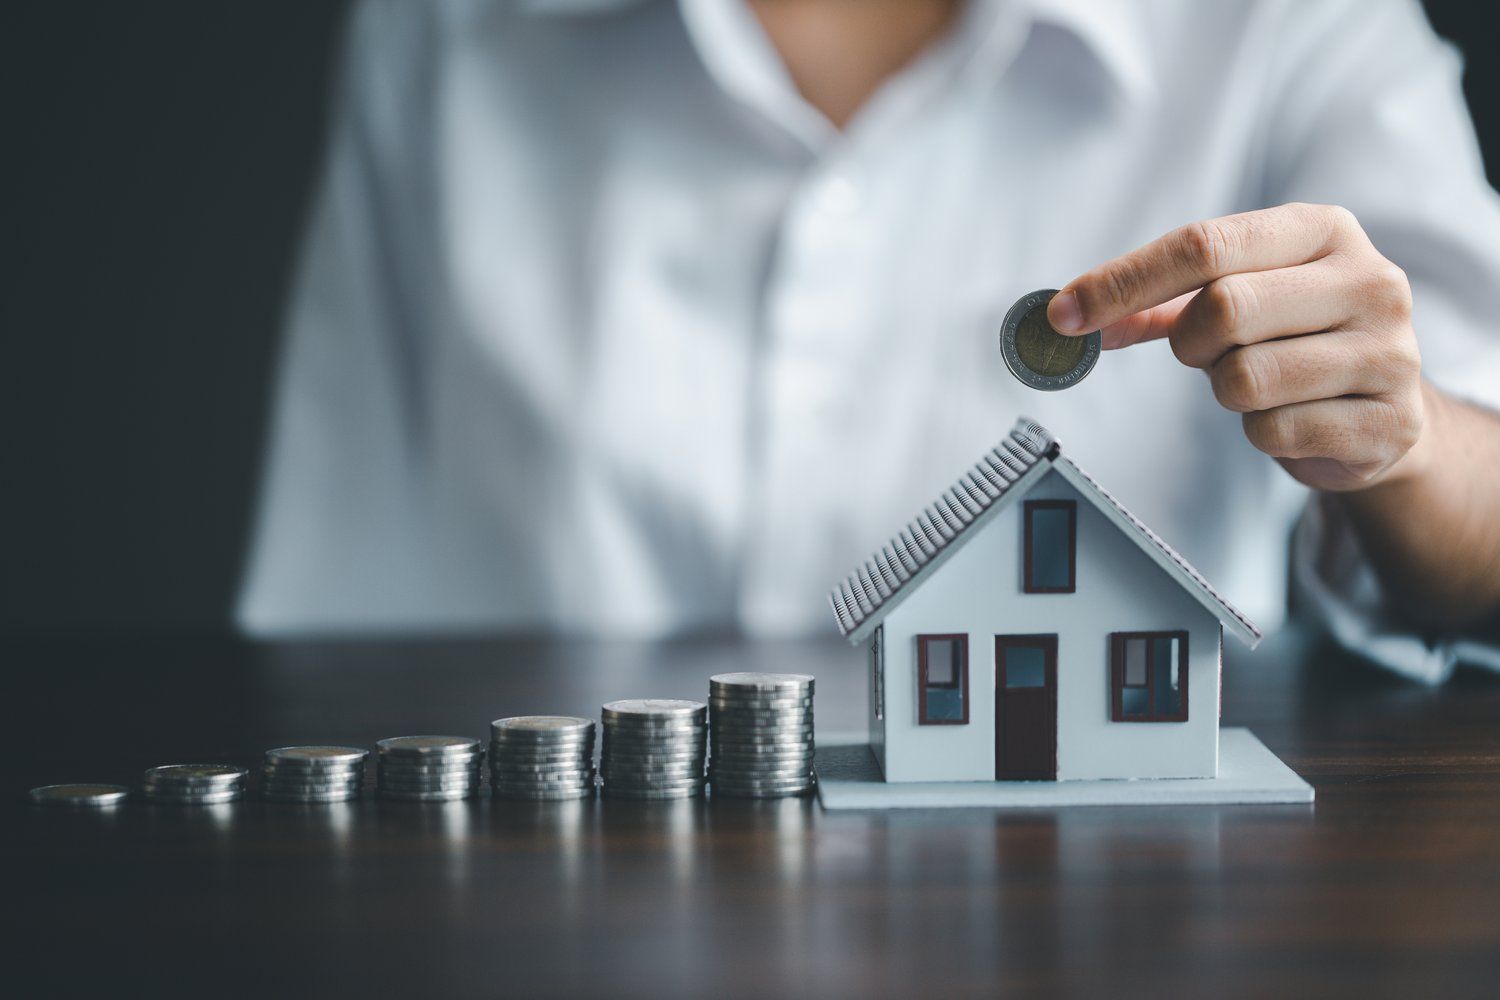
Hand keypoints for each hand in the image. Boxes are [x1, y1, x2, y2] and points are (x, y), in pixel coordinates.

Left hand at [1048, 203, 1428, 491]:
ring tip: (1261, 382)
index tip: (1064, 314)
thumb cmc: (1294, 339)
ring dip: (1227, 390)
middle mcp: (1369, 280)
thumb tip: (1070, 315)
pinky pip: (1274, 432)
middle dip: (1190, 343)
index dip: (1123, 282)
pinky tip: (1292, 416)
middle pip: (1223, 308)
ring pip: (1245, 379)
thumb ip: (1155, 302)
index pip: (1204, 245)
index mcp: (1323, 230)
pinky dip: (1261, 431)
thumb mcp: (1236, 297)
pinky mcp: (1390, 422)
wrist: (1386, 411)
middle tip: (1205, 352)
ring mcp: (1390, 352)